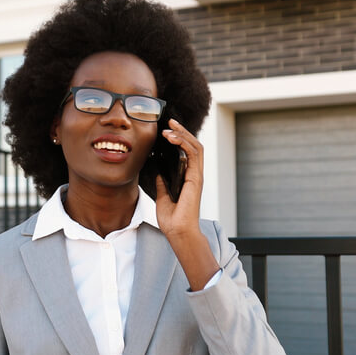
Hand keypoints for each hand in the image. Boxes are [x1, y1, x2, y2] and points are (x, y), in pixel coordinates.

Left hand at [155, 119, 203, 237]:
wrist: (178, 232)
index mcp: (188, 178)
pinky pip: (194, 155)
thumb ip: (163, 183)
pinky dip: (184, 143)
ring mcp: (197, 176)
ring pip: (195, 147)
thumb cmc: (172, 219)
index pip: (187, 152)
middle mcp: (194, 175)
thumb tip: (159, 172)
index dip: (179, 139)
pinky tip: (173, 138)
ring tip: (170, 127)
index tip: (166, 130)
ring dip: (183, 134)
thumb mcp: (163, 197)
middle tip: (169, 122)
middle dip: (182, 131)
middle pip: (193, 145)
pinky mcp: (196, 179)